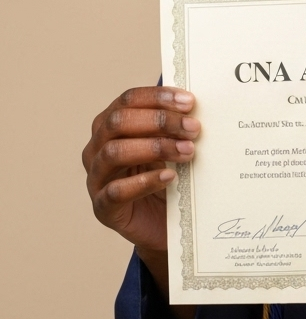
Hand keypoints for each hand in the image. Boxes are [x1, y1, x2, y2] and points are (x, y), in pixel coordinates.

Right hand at [82, 86, 199, 254]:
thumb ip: (176, 125)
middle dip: (159, 121)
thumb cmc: (165, 173)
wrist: (163, 221)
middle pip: (118, 122)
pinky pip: (116, 192)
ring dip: (155, 147)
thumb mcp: (170, 143)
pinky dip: (144, 182)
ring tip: (187, 151)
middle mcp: (97, 149)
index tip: (189, 102)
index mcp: (111, 126)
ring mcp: (96, 179)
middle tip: (193, 128)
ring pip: (114, 152)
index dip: (158, 97)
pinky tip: (169, 176)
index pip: (128, 100)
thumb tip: (196, 106)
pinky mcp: (102, 208)